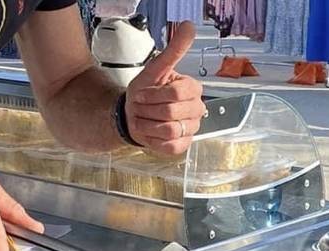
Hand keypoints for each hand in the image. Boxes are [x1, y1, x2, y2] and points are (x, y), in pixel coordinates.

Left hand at [125, 21, 204, 155]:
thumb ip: (173, 50)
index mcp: (192, 89)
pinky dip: (154, 139)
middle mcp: (196, 109)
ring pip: (171, 130)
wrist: (132, 116)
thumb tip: (189, 26)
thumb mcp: (155, 69)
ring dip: (149, 124)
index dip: (154, 95)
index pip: (178, 93)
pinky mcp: (183, 145)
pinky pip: (171, 145)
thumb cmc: (144, 92)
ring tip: (143, 119)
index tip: (141, 94)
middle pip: (172, 112)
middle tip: (141, 107)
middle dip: (148, 109)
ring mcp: (191, 128)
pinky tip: (149, 132)